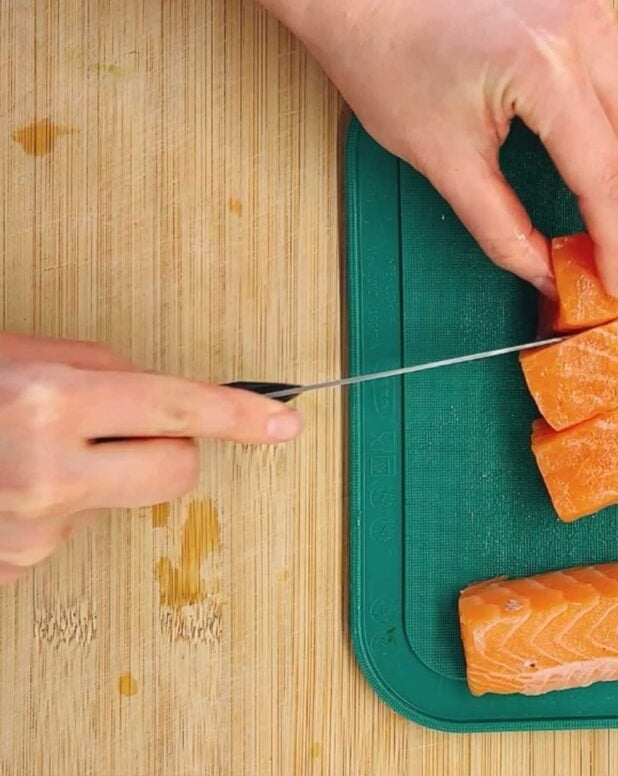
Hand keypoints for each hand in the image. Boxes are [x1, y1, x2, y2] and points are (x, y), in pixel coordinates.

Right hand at [0, 333, 302, 584]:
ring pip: (118, 500)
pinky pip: (68, 529)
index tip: (282, 423)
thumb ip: (100, 371)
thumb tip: (160, 393)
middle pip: (176, 469)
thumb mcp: (18, 356)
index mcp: (50, 403)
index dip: (238, 416)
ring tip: (22, 453)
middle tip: (115, 426)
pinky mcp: (18, 568)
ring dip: (91, 478)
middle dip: (166, 447)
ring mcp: (34, 532)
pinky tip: (7, 485)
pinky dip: (50, 507)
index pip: (178, 409)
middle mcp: (48, 473)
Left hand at [238, 0, 617, 296]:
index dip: (616, 244)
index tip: (616, 286)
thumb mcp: (443, 161)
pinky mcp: (582, 9)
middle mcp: (582, 32)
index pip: (606, 178)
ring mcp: (589, 13)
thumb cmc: (383, 52)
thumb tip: (547, 273)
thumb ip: (503, 229)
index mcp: (546, 68)